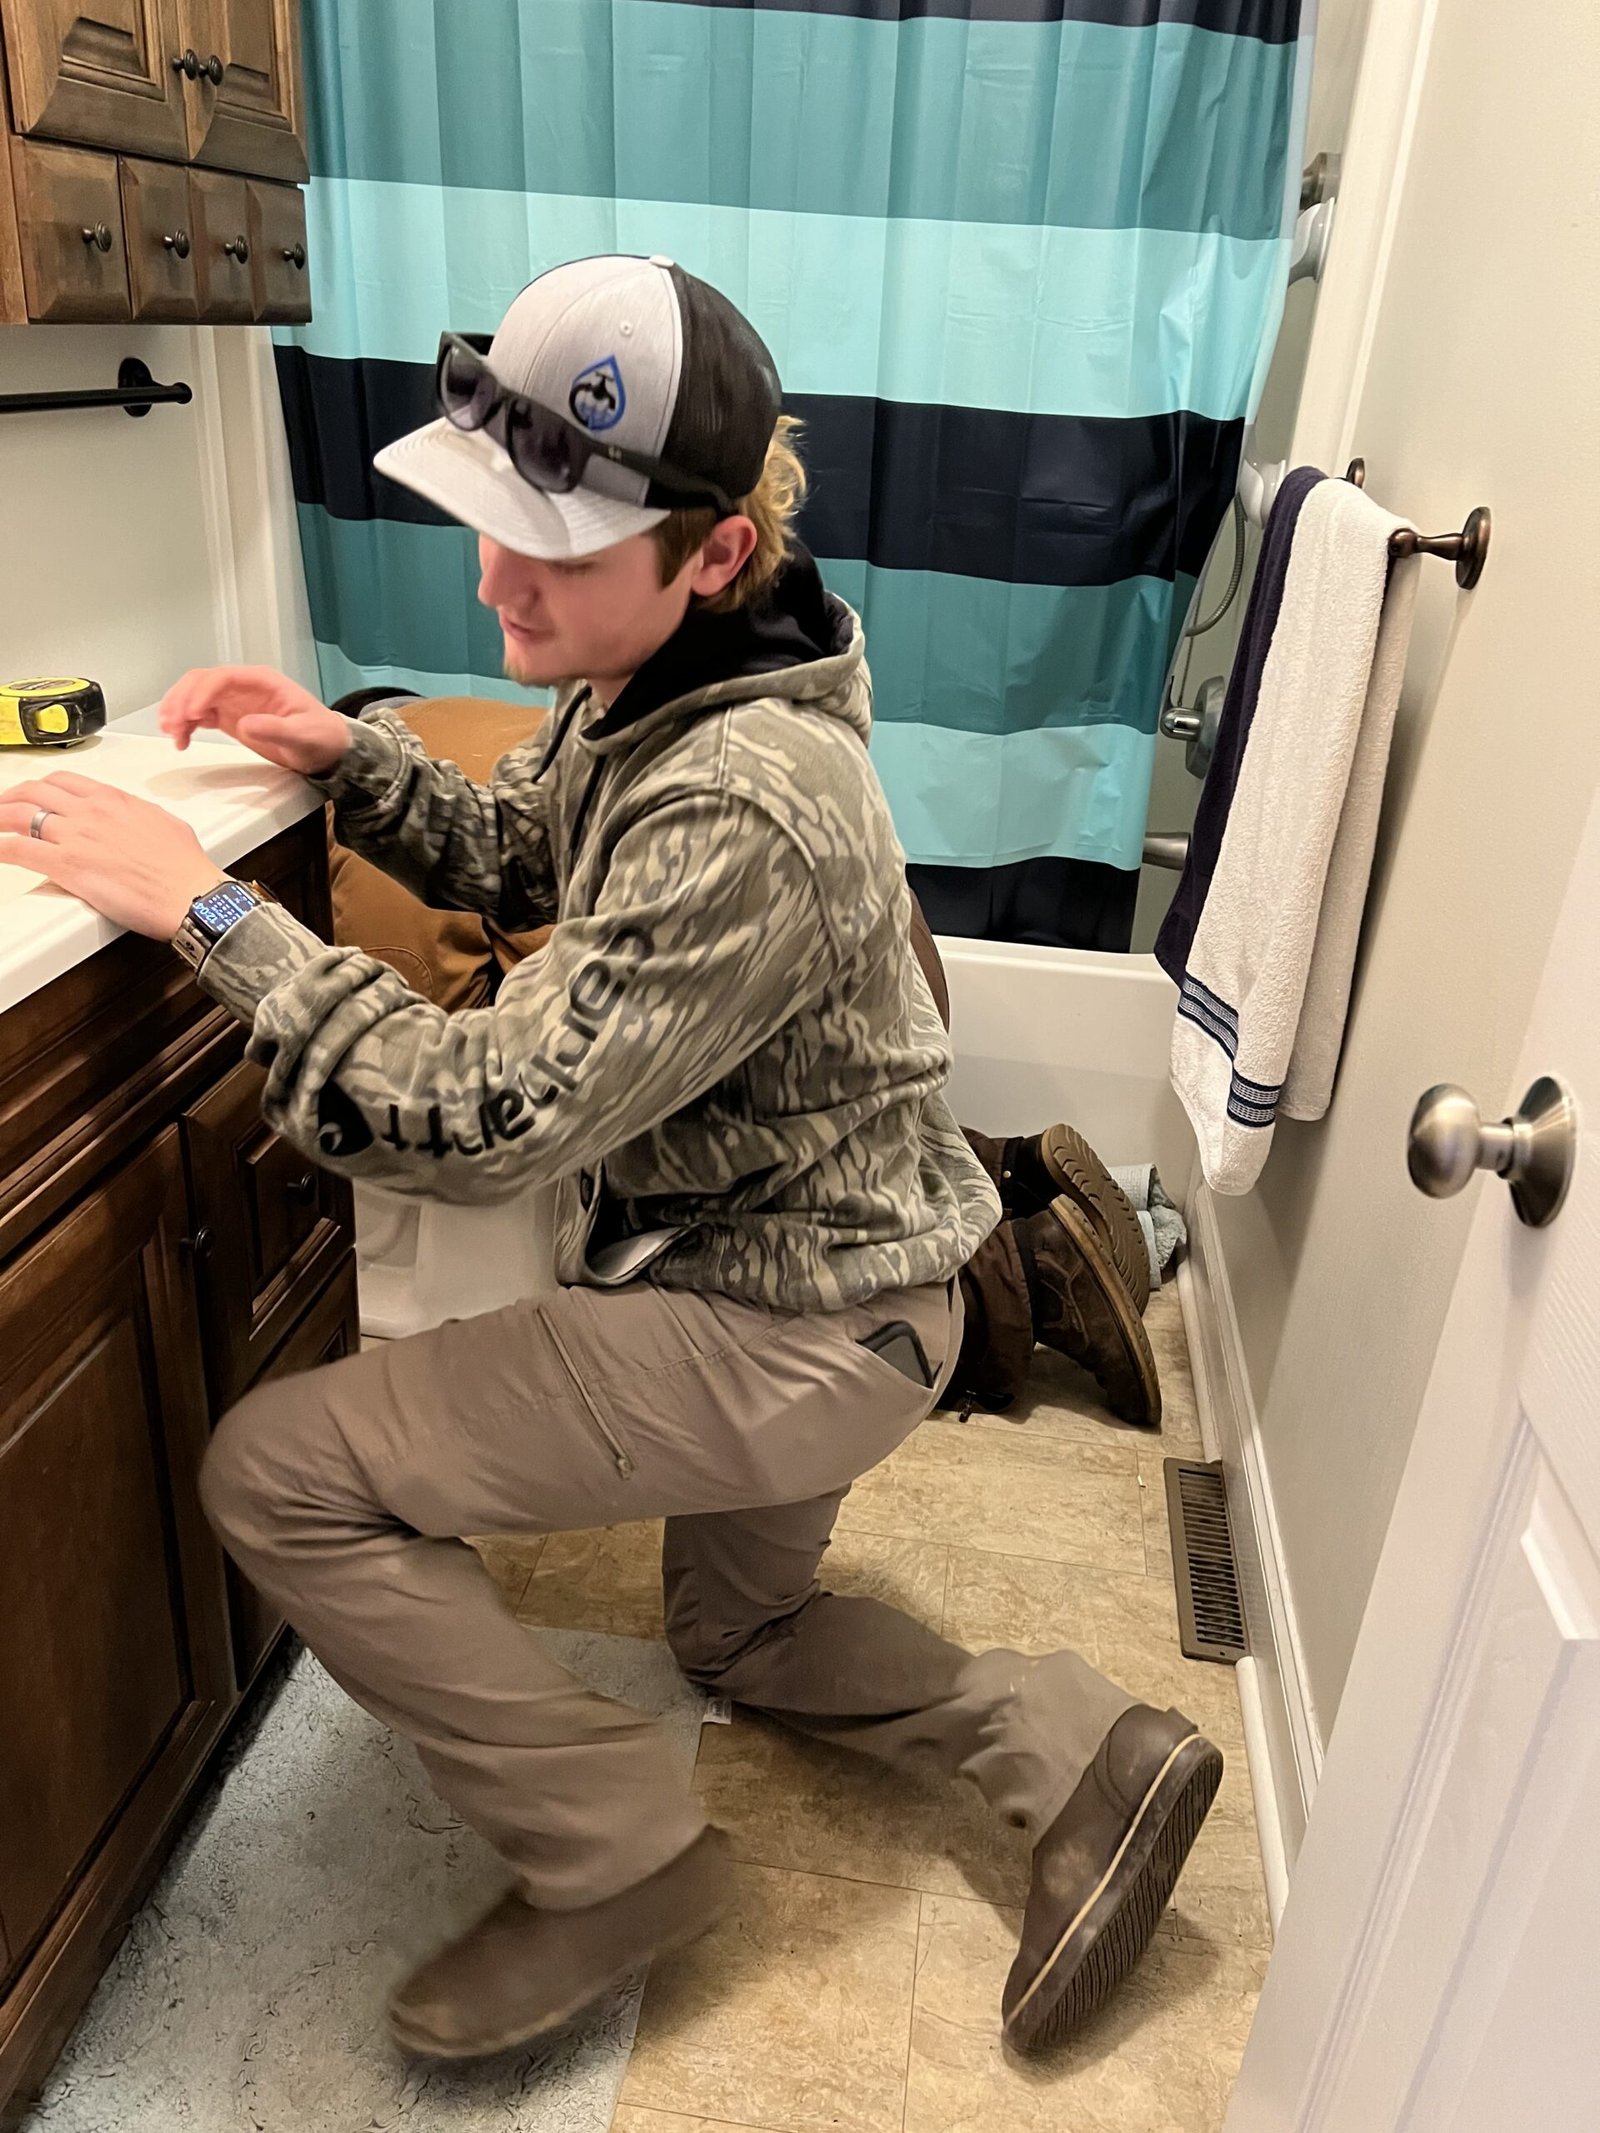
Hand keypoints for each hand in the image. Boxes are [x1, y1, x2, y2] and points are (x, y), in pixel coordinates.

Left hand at [0, 774, 227, 938]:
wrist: (189, 894)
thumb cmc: (184, 868)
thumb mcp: (163, 823)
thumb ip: (137, 815)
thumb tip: (130, 818)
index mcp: (114, 800)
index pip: (64, 780)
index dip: (42, 785)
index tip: (34, 793)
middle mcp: (90, 812)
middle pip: (35, 792)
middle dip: (12, 797)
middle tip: (3, 807)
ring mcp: (76, 837)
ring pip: (19, 816)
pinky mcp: (67, 866)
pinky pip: (19, 849)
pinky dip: (0, 848)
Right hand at [159, 664, 350, 774]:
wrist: (326, 749)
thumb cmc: (320, 737)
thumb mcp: (304, 735)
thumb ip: (276, 728)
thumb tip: (245, 724)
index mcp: (262, 681)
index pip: (223, 677)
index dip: (203, 692)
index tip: (192, 714)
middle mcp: (243, 686)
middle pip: (201, 682)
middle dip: (183, 700)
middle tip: (173, 724)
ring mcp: (234, 700)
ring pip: (195, 696)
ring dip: (179, 711)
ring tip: (171, 733)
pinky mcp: (229, 717)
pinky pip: (200, 715)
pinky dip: (186, 725)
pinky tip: (181, 740)